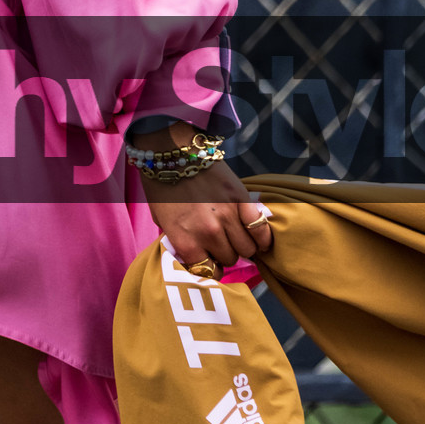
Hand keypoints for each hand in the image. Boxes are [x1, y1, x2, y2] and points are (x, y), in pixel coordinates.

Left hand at [144, 159, 272, 271]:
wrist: (170, 151)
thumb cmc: (162, 186)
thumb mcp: (162, 221)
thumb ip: (179, 241)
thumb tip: (195, 255)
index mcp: (185, 240)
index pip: (207, 271)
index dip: (209, 268)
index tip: (209, 261)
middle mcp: (208, 232)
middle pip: (229, 259)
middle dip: (225, 255)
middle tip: (221, 244)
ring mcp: (227, 216)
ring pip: (247, 248)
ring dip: (243, 246)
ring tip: (238, 239)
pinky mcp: (242, 199)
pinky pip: (261, 228)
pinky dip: (263, 237)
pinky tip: (260, 240)